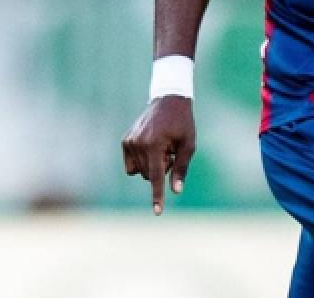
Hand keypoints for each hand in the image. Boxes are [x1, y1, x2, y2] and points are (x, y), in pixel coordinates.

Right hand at [121, 95, 195, 213]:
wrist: (168, 101)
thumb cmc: (182, 123)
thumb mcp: (188, 145)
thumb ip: (181, 168)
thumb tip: (176, 191)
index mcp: (154, 144)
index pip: (155, 177)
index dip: (157, 195)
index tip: (158, 212)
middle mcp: (138, 143)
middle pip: (148, 175)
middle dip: (160, 170)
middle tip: (171, 153)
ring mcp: (129, 141)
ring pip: (139, 172)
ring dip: (151, 166)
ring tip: (162, 148)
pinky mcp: (125, 140)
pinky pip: (131, 165)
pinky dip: (141, 162)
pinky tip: (151, 148)